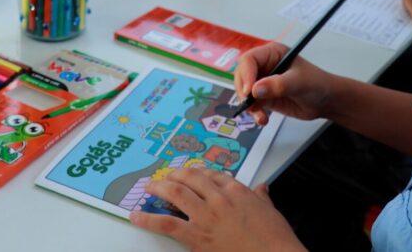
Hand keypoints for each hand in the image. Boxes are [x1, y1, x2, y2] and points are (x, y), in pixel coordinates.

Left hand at [130, 166, 304, 251]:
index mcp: (237, 190)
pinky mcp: (197, 236)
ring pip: (176, 193)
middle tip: (165, 176)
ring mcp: (206, 215)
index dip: (197, 174)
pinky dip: (148, 219)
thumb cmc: (275, 237)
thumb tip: (262, 187)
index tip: (189, 174)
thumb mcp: (270, 211)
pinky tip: (136, 216)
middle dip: (175, 175)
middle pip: (191, 178)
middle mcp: (219, 198)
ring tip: (149, 187)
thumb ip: (261, 197)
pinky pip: (167, 223)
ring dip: (159, 187)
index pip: (212, 175)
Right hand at [233, 42, 335, 124]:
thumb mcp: (298, 82)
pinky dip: (254, 113)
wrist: (325, 101)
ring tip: (260, 116)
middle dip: (244, 91)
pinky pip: (251, 104)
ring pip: (244, 91)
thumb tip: (256, 89)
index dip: (246, 74)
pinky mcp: (264, 97)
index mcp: (272, 53)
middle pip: (242, 75)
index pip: (250, 60)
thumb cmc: (316, 83)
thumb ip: (277, 85)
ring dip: (248, 105)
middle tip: (250, 104)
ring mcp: (263, 81)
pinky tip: (263, 119)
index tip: (250, 91)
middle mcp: (264, 66)